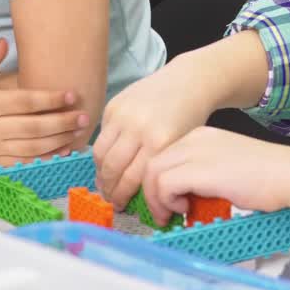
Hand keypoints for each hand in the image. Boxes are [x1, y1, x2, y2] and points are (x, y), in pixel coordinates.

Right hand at [0, 38, 88, 165]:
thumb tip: (4, 42)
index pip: (24, 102)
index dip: (49, 99)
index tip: (71, 94)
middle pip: (33, 127)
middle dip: (61, 122)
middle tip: (84, 116)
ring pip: (31, 148)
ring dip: (58, 141)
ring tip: (78, 132)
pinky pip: (21, 163)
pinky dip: (43, 160)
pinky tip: (61, 152)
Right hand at [92, 56, 216, 208]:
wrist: (188, 82)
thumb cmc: (189, 118)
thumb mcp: (180, 148)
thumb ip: (158, 170)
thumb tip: (136, 196)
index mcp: (159, 142)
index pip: (132, 179)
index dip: (123, 197)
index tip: (120, 207)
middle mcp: (138, 128)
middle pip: (112, 169)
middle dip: (109, 189)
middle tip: (110, 199)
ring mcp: (123, 115)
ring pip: (100, 154)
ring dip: (100, 172)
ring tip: (105, 183)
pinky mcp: (113, 105)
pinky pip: (101, 135)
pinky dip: (102, 151)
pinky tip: (108, 161)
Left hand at [143, 127, 289, 225]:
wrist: (288, 174)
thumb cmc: (267, 177)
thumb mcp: (225, 170)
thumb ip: (201, 177)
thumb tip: (182, 198)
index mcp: (201, 136)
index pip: (162, 155)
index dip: (157, 182)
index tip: (164, 202)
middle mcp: (194, 139)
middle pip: (151, 162)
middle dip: (150, 191)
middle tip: (161, 213)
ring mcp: (195, 151)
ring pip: (152, 173)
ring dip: (156, 199)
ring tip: (172, 214)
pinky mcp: (198, 168)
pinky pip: (163, 184)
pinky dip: (167, 201)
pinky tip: (184, 209)